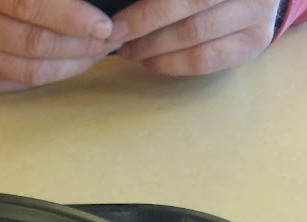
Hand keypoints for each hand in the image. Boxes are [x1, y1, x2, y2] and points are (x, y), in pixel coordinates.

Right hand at [0, 0, 117, 92]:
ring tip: (98, 53)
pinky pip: (17, 83)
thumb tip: (78, 3)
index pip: (33, 6)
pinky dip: (49, 75)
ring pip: (31, 70)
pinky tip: (70, 64)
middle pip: (36, 43)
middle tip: (112, 39)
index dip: (73, 18)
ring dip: (72, 64)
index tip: (104, 24)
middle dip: (82, 45)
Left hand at [110, 0, 282, 74]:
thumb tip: (123, 17)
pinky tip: (151, 61)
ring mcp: (259, 17)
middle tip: (116, 39)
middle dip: (144, 29)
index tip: (114, 25)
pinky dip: (170, 64)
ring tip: (129, 50)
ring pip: (194, 37)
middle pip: (189, 12)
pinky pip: (203, 61)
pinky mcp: (254, 45)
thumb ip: (164, 0)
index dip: (145, 13)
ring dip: (153, 49)